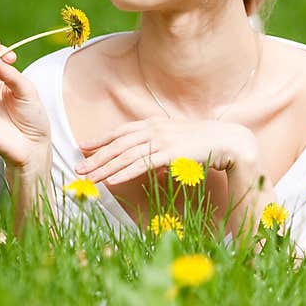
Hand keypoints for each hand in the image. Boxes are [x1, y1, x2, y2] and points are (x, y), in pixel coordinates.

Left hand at [74, 117, 258, 185]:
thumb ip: (159, 152)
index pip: (120, 132)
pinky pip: (141, 165)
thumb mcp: (175, 144)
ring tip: (88, 179)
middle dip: (96, 158)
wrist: (227, 141)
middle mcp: (154, 130)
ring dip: (104, 168)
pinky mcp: (170, 154)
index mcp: (153, 124)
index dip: (100, 139)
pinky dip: (124, 173)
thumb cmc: (202, 144)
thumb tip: (151, 168)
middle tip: (78, 169)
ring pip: (125, 156)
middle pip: (118, 145)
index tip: (83, 147)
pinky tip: (110, 181)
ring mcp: (161, 141)